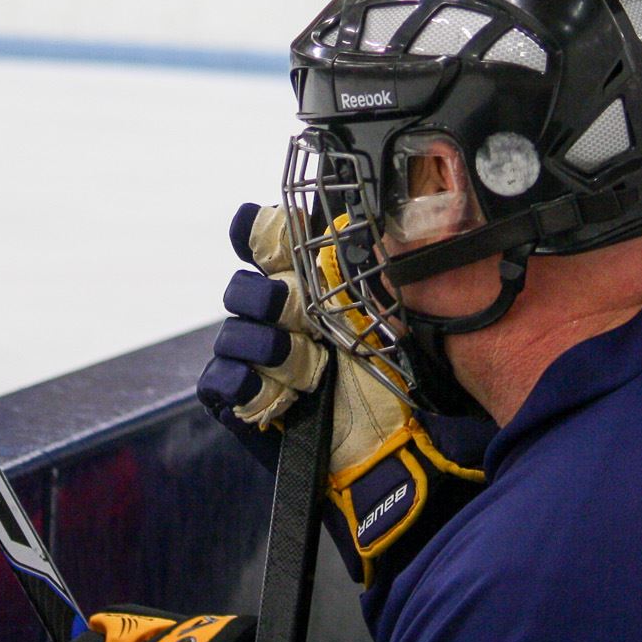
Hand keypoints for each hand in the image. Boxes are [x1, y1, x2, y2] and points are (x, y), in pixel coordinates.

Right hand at [198, 204, 487, 587]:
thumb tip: (423, 178)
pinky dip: (240, 382)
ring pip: (234, 330)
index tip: (260, 228)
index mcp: (329, 282)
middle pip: (249, 280)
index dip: (266, 229)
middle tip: (301, 313)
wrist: (411, 463)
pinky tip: (280, 392)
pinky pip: (218, 383)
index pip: (276, 236)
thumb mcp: (424, 301)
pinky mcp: (254, 407)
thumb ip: (414, 241)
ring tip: (308, 366)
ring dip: (267, 344)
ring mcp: (272, 361)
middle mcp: (297, 317)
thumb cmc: (419, 380)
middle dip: (270, 293)